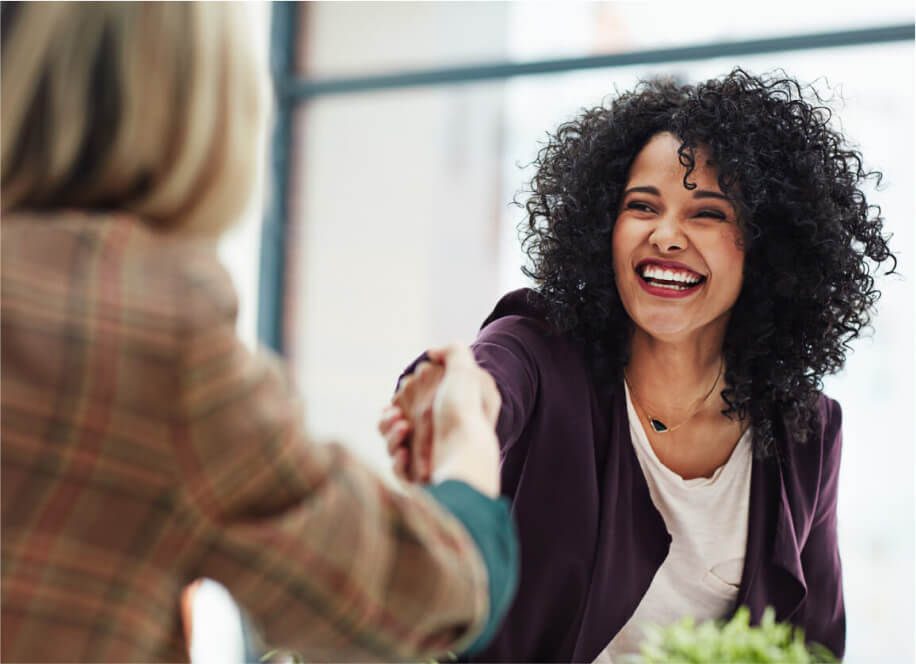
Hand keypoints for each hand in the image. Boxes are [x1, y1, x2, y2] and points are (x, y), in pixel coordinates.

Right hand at [379, 345, 500, 495]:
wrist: (467, 454)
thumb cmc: (465, 413)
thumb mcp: (465, 372)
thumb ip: (452, 353)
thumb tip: (433, 352)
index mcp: (444, 415)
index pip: (413, 405)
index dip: (402, 397)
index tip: (402, 392)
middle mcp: (436, 438)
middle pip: (396, 424)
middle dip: (389, 418)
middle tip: (397, 415)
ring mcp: (428, 460)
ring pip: (393, 446)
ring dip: (390, 435)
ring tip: (402, 428)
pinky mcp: (420, 480)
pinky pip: (399, 469)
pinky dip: (397, 460)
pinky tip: (404, 453)